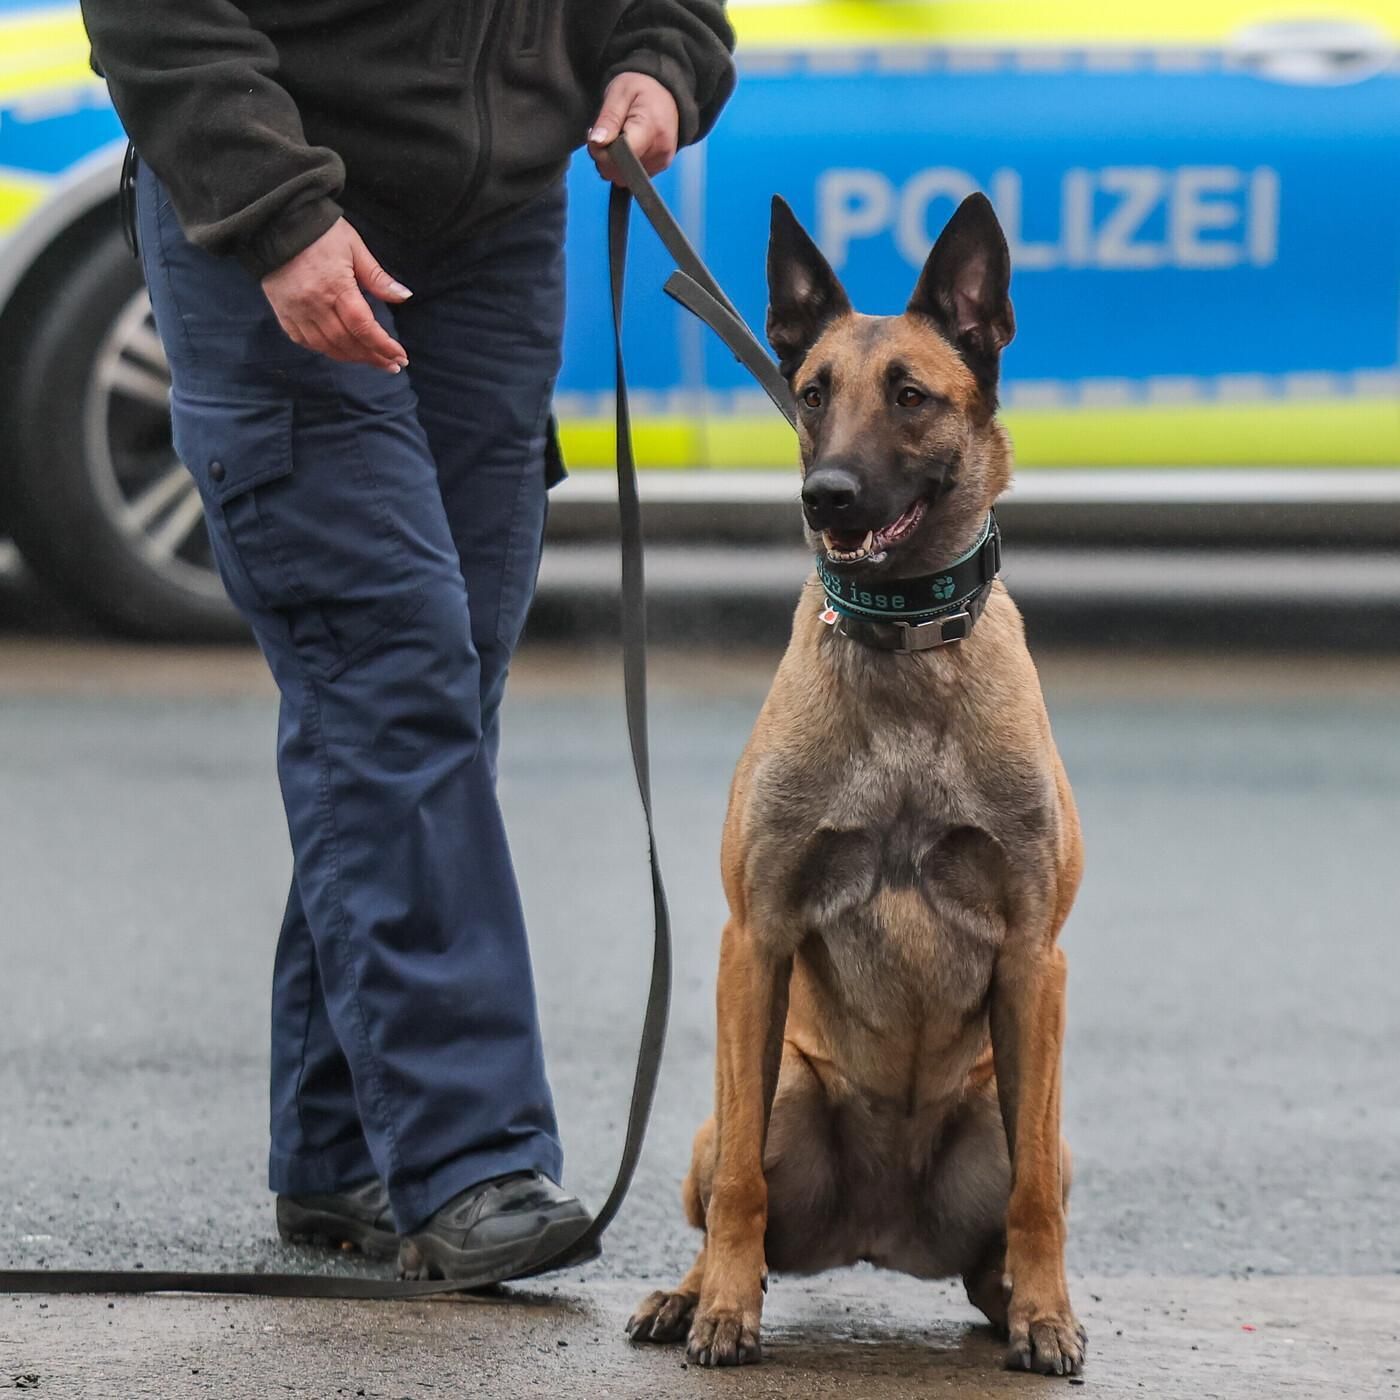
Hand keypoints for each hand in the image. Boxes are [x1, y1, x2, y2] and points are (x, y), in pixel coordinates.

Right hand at [261, 217, 411, 370]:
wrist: (275, 220)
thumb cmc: (321, 230)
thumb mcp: (354, 247)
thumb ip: (377, 277)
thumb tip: (405, 296)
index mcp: (336, 286)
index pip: (364, 326)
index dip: (384, 346)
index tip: (400, 357)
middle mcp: (314, 303)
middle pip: (347, 342)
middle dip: (372, 356)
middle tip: (391, 364)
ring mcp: (295, 310)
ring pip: (326, 347)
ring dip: (351, 357)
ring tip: (370, 359)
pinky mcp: (282, 312)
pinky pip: (304, 341)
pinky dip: (324, 349)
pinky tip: (340, 350)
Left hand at [587, 72, 679, 183]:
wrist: (665, 93)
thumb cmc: (641, 88)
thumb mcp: (619, 92)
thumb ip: (608, 118)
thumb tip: (597, 142)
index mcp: (651, 127)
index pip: (620, 157)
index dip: (601, 151)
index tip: (597, 134)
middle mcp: (660, 149)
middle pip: (619, 171)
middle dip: (604, 157)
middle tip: (606, 133)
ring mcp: (661, 161)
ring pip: (622, 177)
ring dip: (612, 162)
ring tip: (618, 138)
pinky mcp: (659, 167)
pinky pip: (630, 177)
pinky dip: (622, 165)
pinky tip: (626, 146)